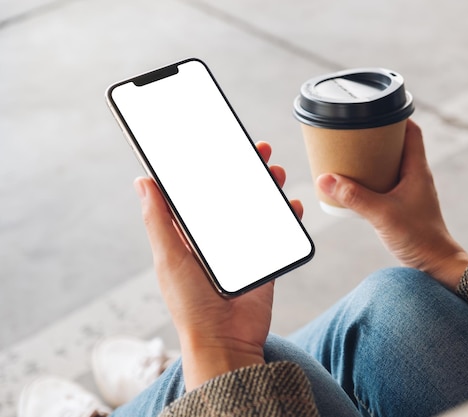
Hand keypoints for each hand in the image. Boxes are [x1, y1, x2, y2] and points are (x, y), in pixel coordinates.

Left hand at [134, 142, 301, 389]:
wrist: (224, 340)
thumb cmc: (190, 304)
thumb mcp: (169, 257)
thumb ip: (159, 220)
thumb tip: (143, 181)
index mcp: (190, 234)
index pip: (200, 192)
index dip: (209, 166)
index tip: (220, 144)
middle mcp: (216, 238)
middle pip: (233, 194)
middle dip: (246, 171)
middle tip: (257, 151)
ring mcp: (242, 247)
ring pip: (257, 208)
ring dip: (267, 188)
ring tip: (275, 172)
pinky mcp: (264, 259)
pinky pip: (278, 232)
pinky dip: (287, 216)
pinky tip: (292, 205)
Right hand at [317, 119, 467, 289]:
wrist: (435, 265)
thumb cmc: (419, 238)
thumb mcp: (382, 215)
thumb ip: (354, 197)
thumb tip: (325, 179)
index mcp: (417, 169)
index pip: (412, 131)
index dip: (395, 116)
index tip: (374, 110)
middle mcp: (416, 176)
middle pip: (398, 144)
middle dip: (377, 136)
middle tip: (354, 132)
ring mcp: (411, 191)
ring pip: (391, 164)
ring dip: (373, 158)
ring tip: (349, 155)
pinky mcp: (404, 205)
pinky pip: (386, 182)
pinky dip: (372, 177)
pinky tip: (355, 183)